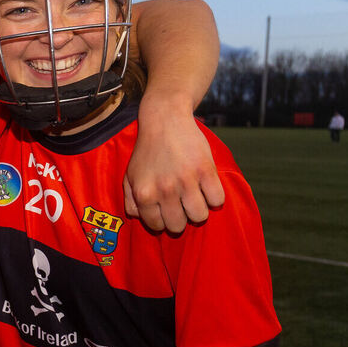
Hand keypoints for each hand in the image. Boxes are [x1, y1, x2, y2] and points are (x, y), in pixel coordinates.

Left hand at [123, 101, 224, 233]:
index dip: (163, 221)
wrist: (164, 120)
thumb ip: (131, 200)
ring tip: (194, 197)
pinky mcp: (206, 170)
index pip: (157, 226)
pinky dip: (214, 198)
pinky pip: (217, 200)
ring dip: (198, 210)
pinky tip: (207, 188)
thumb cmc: (147, 150)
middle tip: (181, 205)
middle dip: (180, 218)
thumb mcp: (130, 174)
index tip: (166, 211)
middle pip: (179, 226)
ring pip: (200, 216)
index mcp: (144, 193)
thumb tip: (139, 218)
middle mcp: (164, 190)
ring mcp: (186, 180)